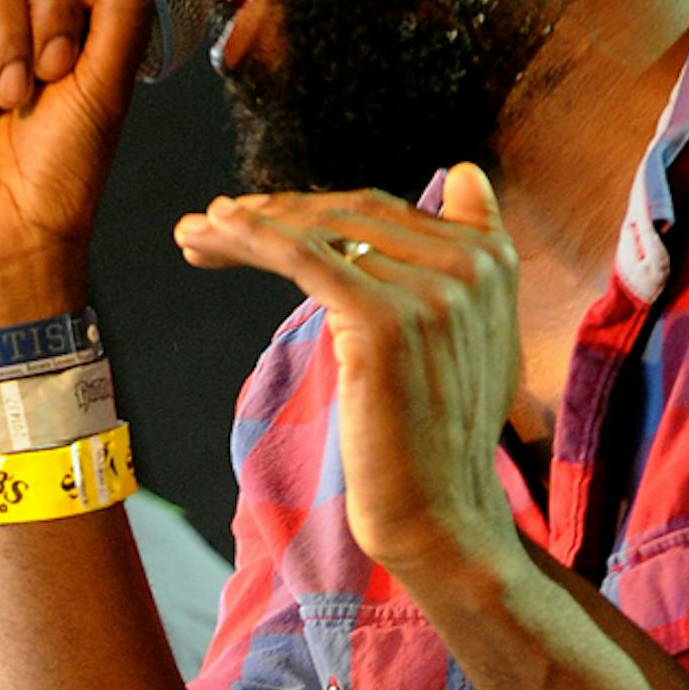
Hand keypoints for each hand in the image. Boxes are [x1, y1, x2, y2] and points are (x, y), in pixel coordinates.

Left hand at [173, 164, 524, 583]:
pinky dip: (254, 239)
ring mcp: (430, 292)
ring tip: (196, 233)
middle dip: (271, 213)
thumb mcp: (470, 332)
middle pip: (348, 214)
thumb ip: (470, 251)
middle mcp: (470, 265)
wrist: (444, 518)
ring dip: (246, 226)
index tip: (254, 216)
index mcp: (492, 259)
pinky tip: (216, 235)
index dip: (311, 207)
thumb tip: (463, 171)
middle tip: (211, 224)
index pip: (380, 210)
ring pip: (319, 233)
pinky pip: (306, 258)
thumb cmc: (438, 435)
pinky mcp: (385, 321)